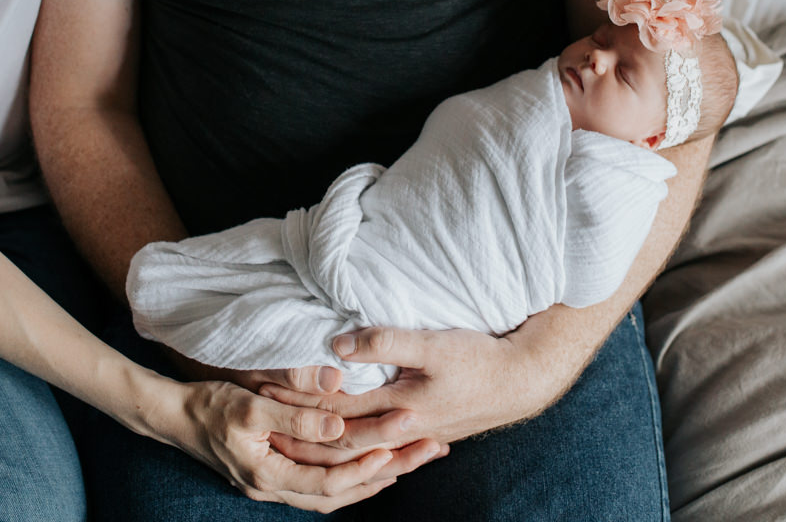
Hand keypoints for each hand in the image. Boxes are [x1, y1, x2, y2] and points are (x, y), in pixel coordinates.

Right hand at [168, 348, 443, 481]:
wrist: (175, 417)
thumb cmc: (210, 405)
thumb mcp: (250, 404)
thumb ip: (294, 413)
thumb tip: (338, 422)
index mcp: (269, 475)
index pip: (331, 482)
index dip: (367, 466)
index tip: (400, 444)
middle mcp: (276, 489)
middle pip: (343, 492)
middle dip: (389, 471)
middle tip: (430, 450)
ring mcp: (276, 486)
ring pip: (337, 493)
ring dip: (376, 476)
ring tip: (414, 458)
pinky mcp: (278, 475)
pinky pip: (324, 486)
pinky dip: (353, 477)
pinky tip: (374, 464)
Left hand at [260, 326, 554, 452]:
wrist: (521, 382)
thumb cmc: (478, 359)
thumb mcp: (432, 344)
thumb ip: (385, 342)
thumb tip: (338, 345)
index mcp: (398, 409)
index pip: (334, 410)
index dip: (298, 402)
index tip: (265, 391)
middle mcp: (400, 429)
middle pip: (338, 435)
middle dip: (301, 427)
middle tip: (264, 415)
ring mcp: (411, 434)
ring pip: (355, 443)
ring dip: (322, 437)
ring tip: (292, 429)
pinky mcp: (422, 431)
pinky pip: (376, 443)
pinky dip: (351, 442)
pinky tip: (340, 441)